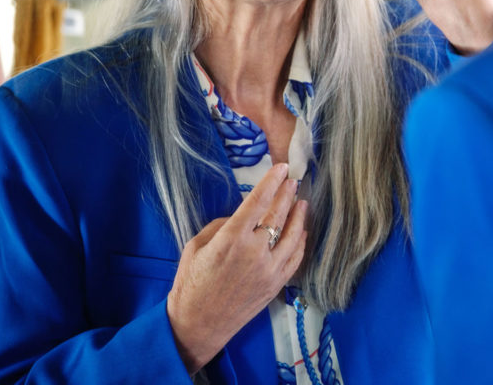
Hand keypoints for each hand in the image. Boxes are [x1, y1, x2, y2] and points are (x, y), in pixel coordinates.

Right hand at [166, 163, 307, 373]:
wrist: (197, 324)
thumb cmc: (190, 283)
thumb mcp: (196, 246)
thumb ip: (221, 226)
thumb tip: (242, 217)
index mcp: (231, 239)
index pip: (257, 202)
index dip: (272, 182)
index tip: (282, 169)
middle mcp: (254, 252)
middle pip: (278, 215)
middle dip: (287, 194)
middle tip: (293, 181)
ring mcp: (269, 270)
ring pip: (292, 236)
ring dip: (299, 216)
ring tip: (302, 203)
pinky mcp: (276, 285)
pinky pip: (295, 258)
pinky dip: (301, 242)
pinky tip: (302, 232)